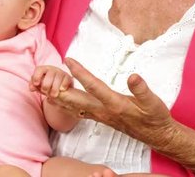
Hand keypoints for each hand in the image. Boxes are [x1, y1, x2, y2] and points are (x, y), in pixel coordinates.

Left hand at [29, 65, 73, 97]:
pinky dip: (64, 84)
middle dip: (46, 83)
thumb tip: (31, 88)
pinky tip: (62, 90)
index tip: (36, 84)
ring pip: (58, 76)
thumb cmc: (47, 87)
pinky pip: (67, 79)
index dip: (36, 76)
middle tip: (44, 91)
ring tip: (53, 95)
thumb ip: (34, 86)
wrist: (59, 91)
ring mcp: (61, 73)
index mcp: (44, 70)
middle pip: (50, 73)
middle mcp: (53, 70)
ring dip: (55, 87)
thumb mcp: (39, 87)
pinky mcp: (68, 77)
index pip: (39, 69)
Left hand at [55, 58, 176, 145]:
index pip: (93, 86)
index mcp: (115, 104)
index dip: (80, 73)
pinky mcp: (97, 117)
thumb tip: (133, 77)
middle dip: (58, 87)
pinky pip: (74, 111)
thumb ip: (142, 90)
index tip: (68, 60)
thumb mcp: (154, 103)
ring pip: (71, 107)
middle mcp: (102, 111)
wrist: (154, 134)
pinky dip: (62, 104)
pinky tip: (53, 98)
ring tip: (40, 86)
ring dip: (56, 96)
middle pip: (74, 99)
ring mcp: (98, 115)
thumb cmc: (154, 117)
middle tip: (44, 74)